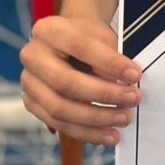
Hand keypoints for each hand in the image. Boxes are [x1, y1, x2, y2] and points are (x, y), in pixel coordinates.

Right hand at [20, 16, 143, 147]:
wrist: (68, 43)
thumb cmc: (87, 37)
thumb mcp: (101, 36)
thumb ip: (110, 58)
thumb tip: (124, 86)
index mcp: (49, 30)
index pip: (80, 47)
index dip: (109, 63)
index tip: (136, 74)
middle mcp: (32, 56)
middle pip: (65, 82)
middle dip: (104, 94)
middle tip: (133, 99)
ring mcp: (28, 82)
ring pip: (60, 109)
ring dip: (96, 119)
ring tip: (124, 119)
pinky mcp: (32, 103)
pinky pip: (58, 124)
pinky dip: (86, 132)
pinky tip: (108, 134)